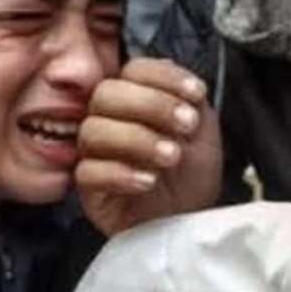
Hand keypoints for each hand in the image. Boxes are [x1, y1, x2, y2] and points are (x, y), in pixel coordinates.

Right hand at [76, 58, 221, 235]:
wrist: (189, 221)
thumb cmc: (191, 176)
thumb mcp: (203, 133)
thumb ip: (190, 101)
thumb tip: (175, 75)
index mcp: (136, 99)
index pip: (135, 70)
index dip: (164, 77)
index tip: (197, 94)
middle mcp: (109, 120)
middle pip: (106, 94)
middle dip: (152, 105)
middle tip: (185, 126)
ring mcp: (94, 153)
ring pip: (94, 131)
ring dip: (138, 140)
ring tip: (171, 157)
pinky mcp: (89, 187)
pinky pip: (88, 172)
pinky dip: (120, 173)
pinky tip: (148, 180)